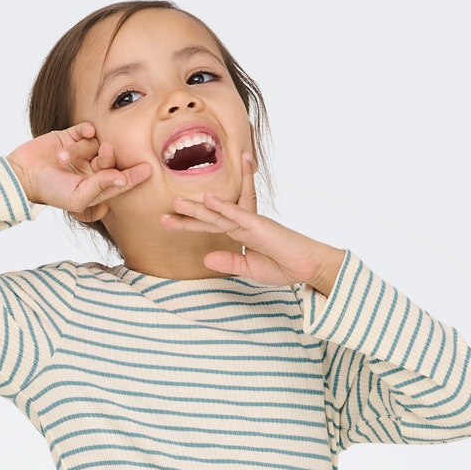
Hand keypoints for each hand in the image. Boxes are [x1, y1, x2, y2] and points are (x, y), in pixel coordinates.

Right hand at [6, 123, 153, 223]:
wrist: (23, 175)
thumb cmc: (51, 192)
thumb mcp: (79, 196)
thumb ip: (101, 187)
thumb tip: (122, 179)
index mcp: (95, 188)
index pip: (120, 182)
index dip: (134, 176)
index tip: (149, 169)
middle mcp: (90, 171)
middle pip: (111, 160)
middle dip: (109, 157)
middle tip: (104, 153)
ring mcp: (80, 153)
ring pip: (96, 144)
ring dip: (83, 148)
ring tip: (64, 158)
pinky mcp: (69, 137)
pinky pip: (86, 130)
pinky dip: (85, 130)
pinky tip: (83, 133)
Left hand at [160, 151, 345, 292]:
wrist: (307, 266)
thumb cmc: (283, 266)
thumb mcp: (249, 269)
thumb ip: (228, 263)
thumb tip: (205, 259)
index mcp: (240, 234)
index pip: (209, 226)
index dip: (188, 224)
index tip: (167, 222)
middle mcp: (243, 225)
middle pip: (209, 217)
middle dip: (186, 214)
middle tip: (163, 210)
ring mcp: (251, 223)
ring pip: (219, 213)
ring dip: (198, 207)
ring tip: (177, 201)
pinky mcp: (260, 225)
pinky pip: (238, 214)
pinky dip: (224, 207)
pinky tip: (209, 200)